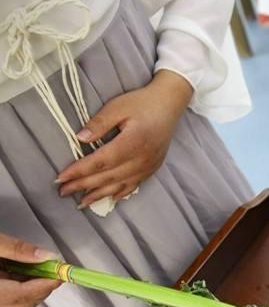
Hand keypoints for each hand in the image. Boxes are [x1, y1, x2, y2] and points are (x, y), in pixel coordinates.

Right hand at [0, 233, 59, 306]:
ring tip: (42, 267)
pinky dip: (21, 286)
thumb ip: (17, 250)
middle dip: (43, 287)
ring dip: (34, 286)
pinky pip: (9, 297)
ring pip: (18, 302)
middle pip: (23, 302)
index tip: (62, 273)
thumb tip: (47, 256)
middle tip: (55, 269)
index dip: (46, 285)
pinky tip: (25, 271)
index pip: (23, 295)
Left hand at [56, 70, 193, 208]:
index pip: (101, 161)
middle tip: (63, 191)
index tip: (61, 178)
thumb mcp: (117, 107)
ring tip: (81, 203)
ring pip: (120, 186)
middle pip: (108, 177)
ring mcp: (148, 166)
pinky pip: (134, 186)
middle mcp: (141, 159)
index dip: (80, 171)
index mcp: (132, 143)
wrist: (169, 105)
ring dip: (99, 195)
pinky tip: (109, 199)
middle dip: (83, 185)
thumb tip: (79, 138)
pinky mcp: (152, 168)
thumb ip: (99, 123)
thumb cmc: (142, 103)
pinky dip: (119, 194)